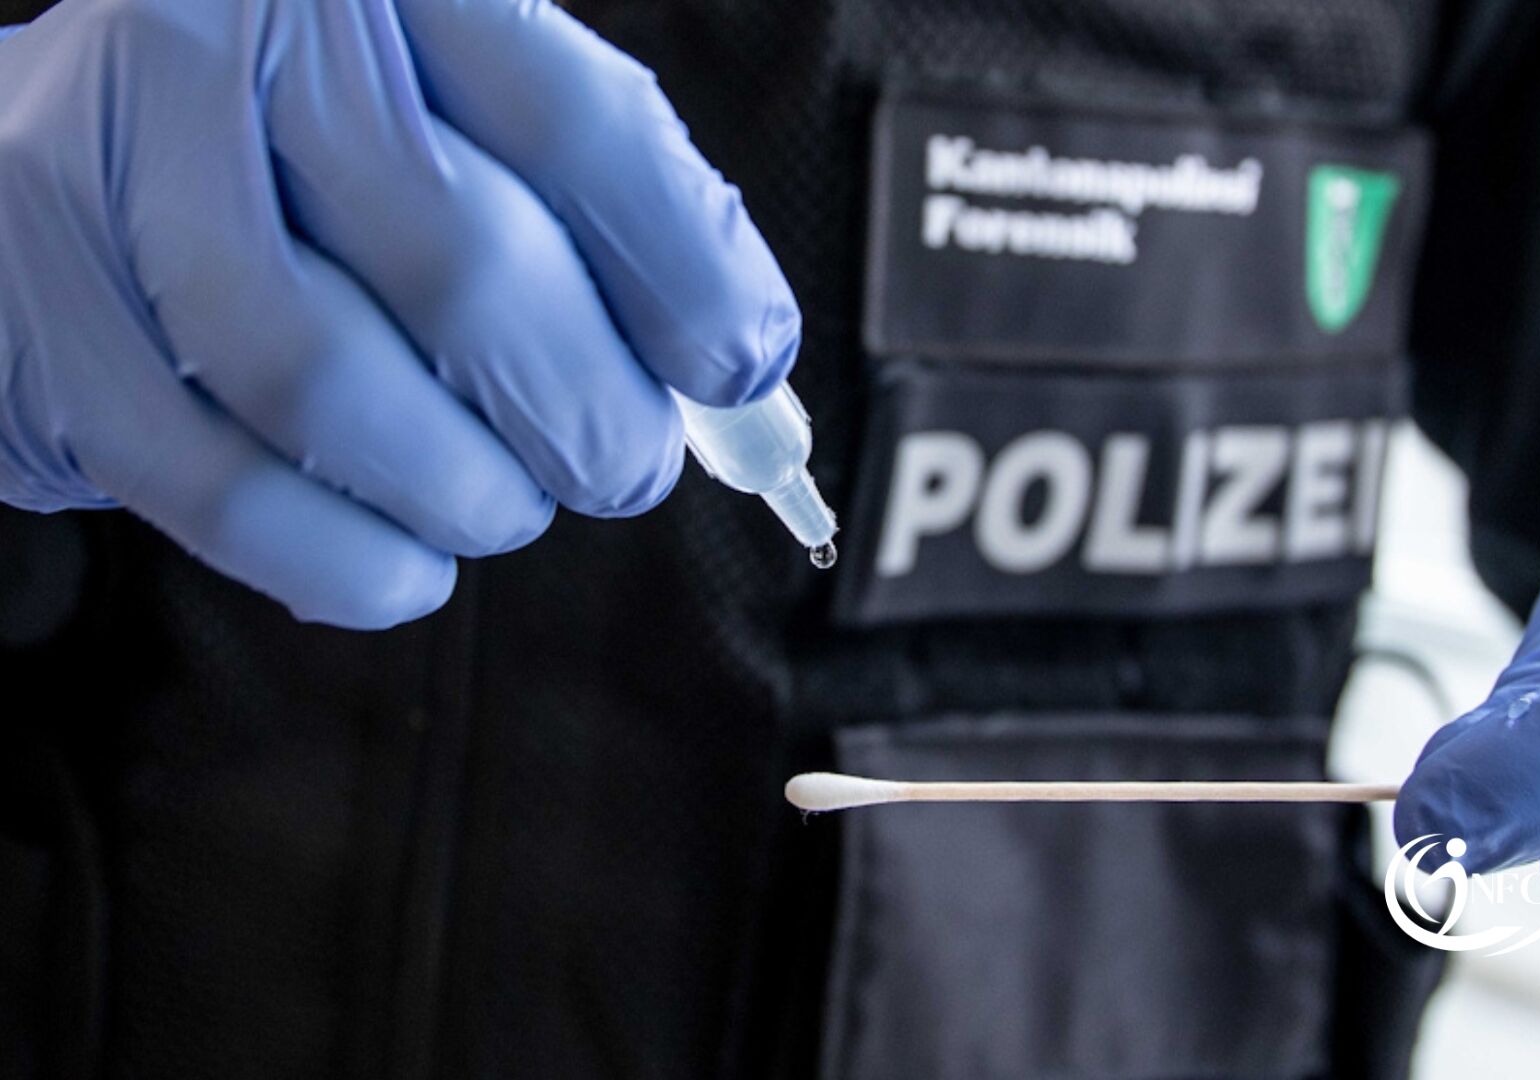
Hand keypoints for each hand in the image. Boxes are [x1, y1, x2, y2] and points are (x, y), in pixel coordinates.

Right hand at [0, 0, 796, 627]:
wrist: (68, 142)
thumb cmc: (307, 146)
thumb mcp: (460, 111)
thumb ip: (599, 211)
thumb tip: (739, 366)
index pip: (578, 126)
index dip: (687, 276)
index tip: (736, 370)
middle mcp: (226, 39)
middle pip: (465, 267)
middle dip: (585, 416)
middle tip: (620, 466)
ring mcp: (108, 169)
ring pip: (330, 384)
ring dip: (463, 493)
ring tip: (504, 506)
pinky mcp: (39, 313)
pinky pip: (220, 487)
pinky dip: (347, 561)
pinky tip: (405, 562)